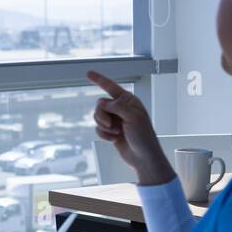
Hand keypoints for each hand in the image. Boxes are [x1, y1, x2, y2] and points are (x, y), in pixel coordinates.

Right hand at [86, 69, 174, 184]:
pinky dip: (104, 135)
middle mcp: (121, 109)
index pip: (111, 87)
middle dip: (102, 115)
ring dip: (104, 126)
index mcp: (128, 101)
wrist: (143, 157)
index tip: (88, 73)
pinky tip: (114, 139)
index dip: (99, 80)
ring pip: (97, 116)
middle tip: (112, 125)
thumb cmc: (144, 137)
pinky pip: (98, 129)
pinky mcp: (111, 131)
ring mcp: (115, 120)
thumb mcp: (133, 117)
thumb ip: (117, 106)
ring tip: (115, 133)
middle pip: (100, 104)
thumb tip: (101, 102)